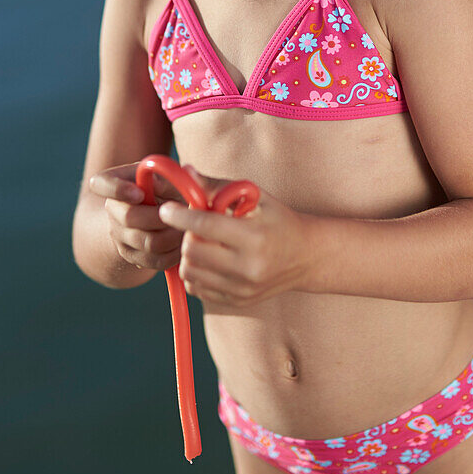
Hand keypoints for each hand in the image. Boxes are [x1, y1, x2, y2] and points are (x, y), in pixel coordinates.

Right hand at [88, 161, 186, 271]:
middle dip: (161, 217)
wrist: (154, 214)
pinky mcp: (131, 256)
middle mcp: (111, 209)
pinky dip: (174, 253)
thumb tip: (173, 175)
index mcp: (114, 182)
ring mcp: (118, 235)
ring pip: (147, 242)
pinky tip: (181, 242)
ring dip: (173, 236)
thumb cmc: (164, 188)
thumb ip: (165, 176)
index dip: (117, 189)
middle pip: (129, 218)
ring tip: (186, 227)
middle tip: (180, 213)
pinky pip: (154, 260)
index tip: (139, 193)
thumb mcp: (165, 177)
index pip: (100, 183)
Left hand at [158, 165, 311, 306]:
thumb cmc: (278, 220)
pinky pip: (197, 288)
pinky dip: (195, 272)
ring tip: (201, 241)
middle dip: (186, 234)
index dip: (180, 216)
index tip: (166, 209)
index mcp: (254, 237)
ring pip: (190, 272)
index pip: (205, 226)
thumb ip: (217, 186)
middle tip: (194, 224)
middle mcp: (248, 267)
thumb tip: (185, 172)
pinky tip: (207, 259)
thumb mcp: (255, 197)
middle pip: (192, 251)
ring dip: (188, 254)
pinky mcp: (236, 301)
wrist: (306, 257)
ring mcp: (241, 289)